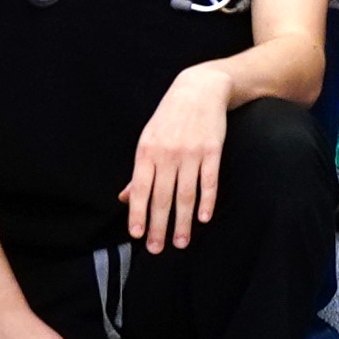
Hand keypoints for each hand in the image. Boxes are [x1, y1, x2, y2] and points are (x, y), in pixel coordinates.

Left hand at [123, 73, 234, 252]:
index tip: (137, 235)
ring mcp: (191, 152)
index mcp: (147, 151)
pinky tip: (204, 217)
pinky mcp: (212, 150)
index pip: (141, 189)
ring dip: (183, 221)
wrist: (199, 89)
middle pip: (162, 196)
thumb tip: (125, 198)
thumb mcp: (148, 139)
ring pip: (186, 194)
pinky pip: (209, 180)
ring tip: (182, 242)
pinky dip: (207, 200)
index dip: (139, 213)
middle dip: (159, 225)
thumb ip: (139, 172)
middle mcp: (167, 153)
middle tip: (157, 249)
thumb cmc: (169, 118)